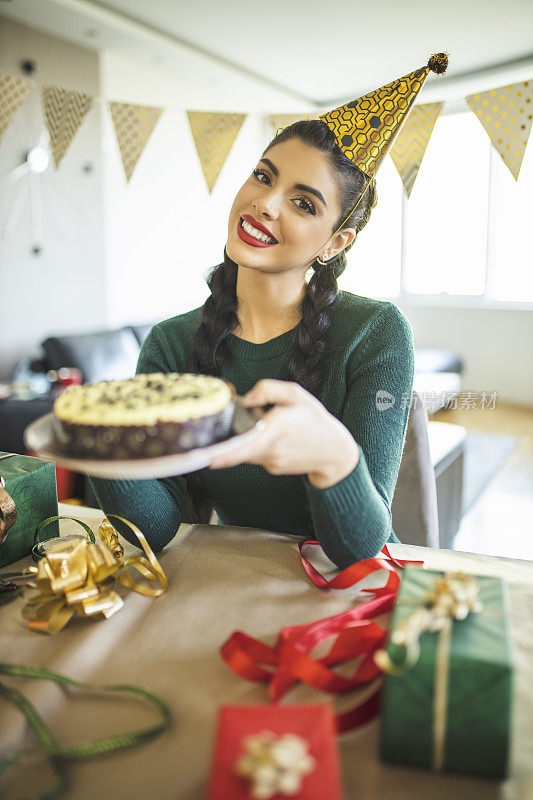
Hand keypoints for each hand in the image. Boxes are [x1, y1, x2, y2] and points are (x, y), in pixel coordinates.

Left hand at [209, 379, 359, 487]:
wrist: (334, 451)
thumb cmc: (314, 419)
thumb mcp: (295, 394)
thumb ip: (267, 389)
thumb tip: (245, 399)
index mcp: (278, 425)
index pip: (248, 443)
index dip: (227, 453)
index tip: (210, 458)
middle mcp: (273, 447)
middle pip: (240, 449)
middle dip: (225, 448)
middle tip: (208, 448)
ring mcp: (272, 461)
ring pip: (246, 453)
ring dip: (244, 443)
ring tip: (262, 429)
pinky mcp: (273, 469)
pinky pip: (256, 457)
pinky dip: (255, 448)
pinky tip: (269, 439)